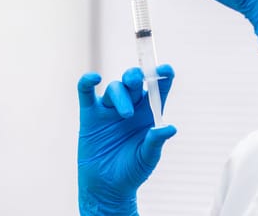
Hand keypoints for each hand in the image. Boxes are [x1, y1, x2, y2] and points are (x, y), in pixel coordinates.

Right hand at [77, 65, 176, 215]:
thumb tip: (170, 128)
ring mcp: (110, 110)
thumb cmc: (132, 171)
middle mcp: (131, 106)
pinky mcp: (90, 115)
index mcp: (149, 113)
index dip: (163, 75)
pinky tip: (94, 78)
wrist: (107, 188)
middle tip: (137, 82)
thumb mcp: (147, 158)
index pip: (158, 88)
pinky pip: (86, 93)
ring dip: (120, 96)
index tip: (166, 69)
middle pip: (134, 81)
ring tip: (126, 114)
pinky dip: (87, 83)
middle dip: (136, 77)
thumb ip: (155, 141)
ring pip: (115, 88)